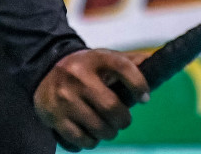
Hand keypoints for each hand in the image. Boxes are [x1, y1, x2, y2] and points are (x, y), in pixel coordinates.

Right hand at [33, 48, 148, 150]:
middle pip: (112, 108)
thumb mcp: (104, 59)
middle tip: (122, 120)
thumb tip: (156, 64)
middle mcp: (78, 76)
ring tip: (107, 127)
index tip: (145, 98)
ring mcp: (65, 97)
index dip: (139, 84)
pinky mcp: (54, 116)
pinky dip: (92, 142)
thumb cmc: (85, 69)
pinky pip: (82, 140)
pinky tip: (91, 133)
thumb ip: (129, 62)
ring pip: (99, 128)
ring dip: (109, 133)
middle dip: (123, 120)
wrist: (44, 70)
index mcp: (95, 59)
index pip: (123, 67)